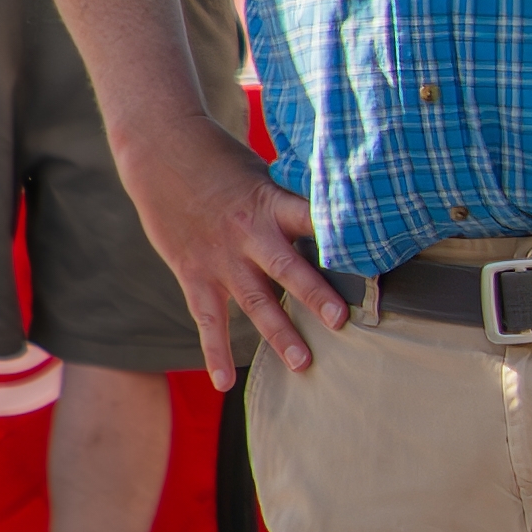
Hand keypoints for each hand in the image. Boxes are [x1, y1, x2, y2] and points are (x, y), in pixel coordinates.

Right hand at [116, 102, 348, 379]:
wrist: (158, 148)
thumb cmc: (220, 159)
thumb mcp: (263, 173)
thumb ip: (291, 203)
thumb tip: (336, 221)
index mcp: (272, 202)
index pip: (314, 221)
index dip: (342, 238)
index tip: (373, 257)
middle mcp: (248, 233)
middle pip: (287, 268)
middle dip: (315, 296)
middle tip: (342, 322)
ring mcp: (220, 257)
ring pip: (253, 301)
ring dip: (279, 333)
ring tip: (304, 363)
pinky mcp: (193, 272)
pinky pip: (207, 318)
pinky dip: (215, 351)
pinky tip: (223, 383)